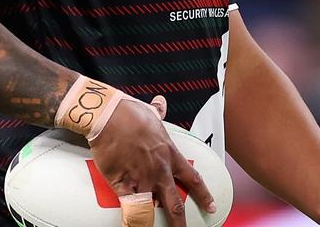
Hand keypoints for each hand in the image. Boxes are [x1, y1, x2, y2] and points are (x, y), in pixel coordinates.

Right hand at [89, 95, 215, 226]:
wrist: (109, 115)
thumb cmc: (129, 113)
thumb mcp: (150, 113)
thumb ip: (157, 112)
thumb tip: (160, 104)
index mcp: (169, 154)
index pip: (193, 179)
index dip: (203, 195)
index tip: (210, 206)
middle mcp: (159, 170)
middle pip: (175, 203)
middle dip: (181, 222)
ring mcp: (141, 179)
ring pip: (151, 210)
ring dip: (151, 224)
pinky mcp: (121, 183)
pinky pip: (128, 207)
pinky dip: (129, 219)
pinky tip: (131, 225)